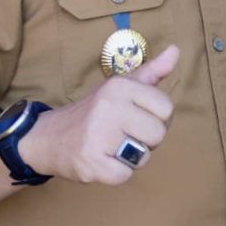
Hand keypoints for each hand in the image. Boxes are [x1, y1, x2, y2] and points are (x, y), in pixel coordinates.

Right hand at [19, 45, 180, 184]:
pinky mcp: (91, 162)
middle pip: (158, 134)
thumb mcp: (121, 86)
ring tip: (111, 147)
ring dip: (131, 158)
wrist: (49, 137)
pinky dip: (115, 173)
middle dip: (145, 140)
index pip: (167, 109)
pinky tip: (101, 160)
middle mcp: (109, 106)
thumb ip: (151, 72)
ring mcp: (98, 135)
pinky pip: (125, 176)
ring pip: (143, 157)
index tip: (136, 117)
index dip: (156, 118)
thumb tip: (176, 50)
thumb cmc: (95, 112)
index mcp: (120, 86)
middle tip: (122, 135)